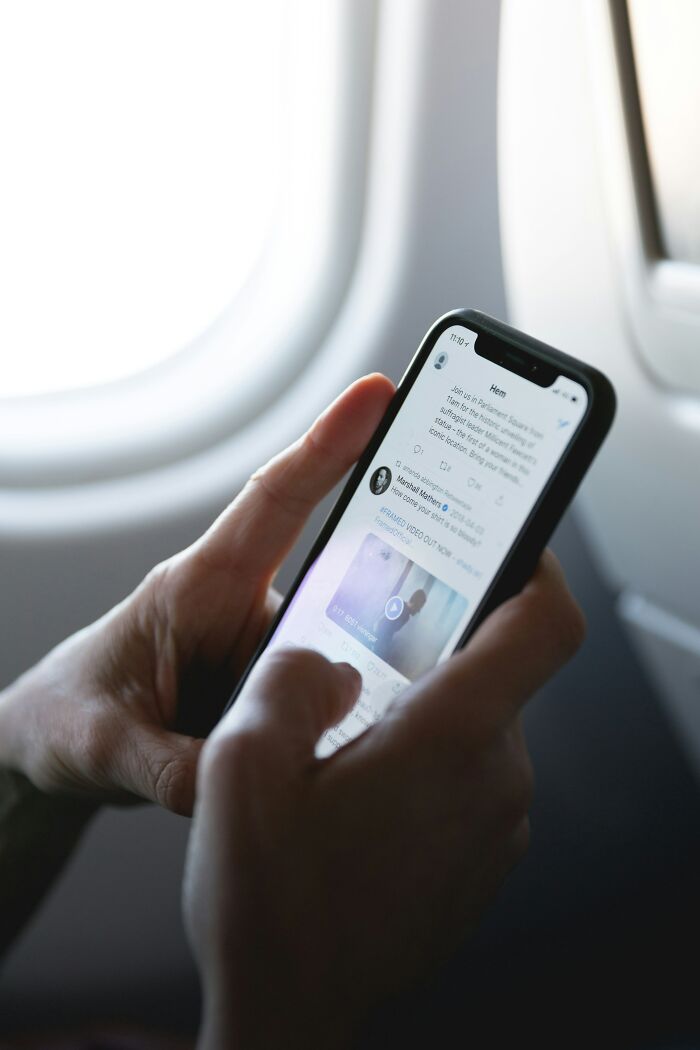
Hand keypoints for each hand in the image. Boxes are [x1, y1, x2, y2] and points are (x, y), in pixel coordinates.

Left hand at [0, 375, 394, 813]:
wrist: (54, 747)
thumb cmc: (68, 714)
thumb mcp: (101, 743)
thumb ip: (167, 765)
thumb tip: (244, 780)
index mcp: (199, 586)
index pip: (275, 500)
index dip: (329, 444)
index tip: (380, 393)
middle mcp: (242, 609)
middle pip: (338, 577)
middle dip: (394, 579)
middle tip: (458, 589)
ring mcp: (262, 650)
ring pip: (339, 650)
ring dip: (360, 682)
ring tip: (375, 728)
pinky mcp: (272, 689)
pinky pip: (322, 695)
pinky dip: (340, 720)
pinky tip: (349, 757)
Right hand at [183, 552, 584, 1048]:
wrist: (287, 1009)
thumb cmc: (269, 904)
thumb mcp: (240, 766)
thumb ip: (288, 677)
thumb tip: (326, 657)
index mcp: (450, 741)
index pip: (545, 625)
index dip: (537, 566)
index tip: (506, 541)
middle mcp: (494, 779)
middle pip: (494, 670)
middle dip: (432, 647)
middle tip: (360, 653)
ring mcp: (496, 823)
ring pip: (476, 723)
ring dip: (419, 709)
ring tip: (343, 738)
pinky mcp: (483, 854)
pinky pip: (469, 774)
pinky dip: (426, 759)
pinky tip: (358, 788)